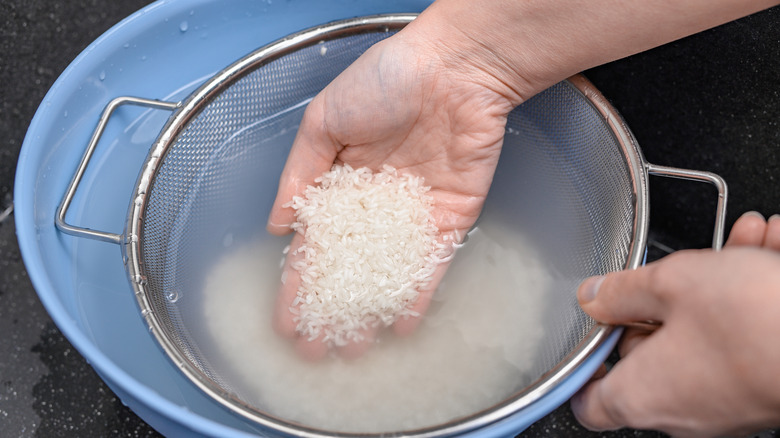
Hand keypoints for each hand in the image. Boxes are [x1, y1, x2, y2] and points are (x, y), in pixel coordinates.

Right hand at [266, 24, 516, 359]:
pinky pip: (432, 262)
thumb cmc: (386, 81)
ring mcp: (413, 213)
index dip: (300, 280)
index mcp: (341, 180)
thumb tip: (277, 224)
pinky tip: (400, 324)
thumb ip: (299, 174)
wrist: (453, 69)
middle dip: (332, 305)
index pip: (316, 241)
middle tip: (316, 346)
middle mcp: (375, 203)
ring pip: (388, 270)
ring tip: (353, 346)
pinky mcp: (451, 217)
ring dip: (371, 307)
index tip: (287, 317)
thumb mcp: (323, 120)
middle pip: (350, 265)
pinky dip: (418, 293)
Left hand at [571, 212, 779, 436]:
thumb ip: (622, 290)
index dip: (586, 364)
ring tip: (741, 241)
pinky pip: (743, 340)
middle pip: (648, 354)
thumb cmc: (760, 322)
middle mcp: (683, 411)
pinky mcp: (762, 388)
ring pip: (703, 337)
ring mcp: (726, 404)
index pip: (590, 400)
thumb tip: (593, 296)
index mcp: (644, 394)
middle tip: (679, 266)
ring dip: (715, 286)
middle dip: (663, 300)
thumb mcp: (672, 282)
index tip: (593, 328)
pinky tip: (768, 250)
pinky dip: (750, 299)